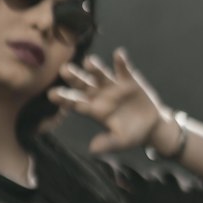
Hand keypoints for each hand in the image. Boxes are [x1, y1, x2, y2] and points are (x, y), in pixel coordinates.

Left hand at [47, 47, 169, 153]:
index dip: (64, 98)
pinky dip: (121, 62)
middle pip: (83, 84)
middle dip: (74, 77)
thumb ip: (107, 143)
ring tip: (89, 61)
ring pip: (100, 74)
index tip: (52, 94)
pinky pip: (123, 69)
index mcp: (94, 110)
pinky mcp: (128, 80)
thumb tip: (93, 149)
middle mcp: (99, 95)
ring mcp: (113, 86)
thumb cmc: (132, 136)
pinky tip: (119, 54)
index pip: (75, 103)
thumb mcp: (121, 141)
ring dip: (94, 68)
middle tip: (64, 70)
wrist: (151, 127)